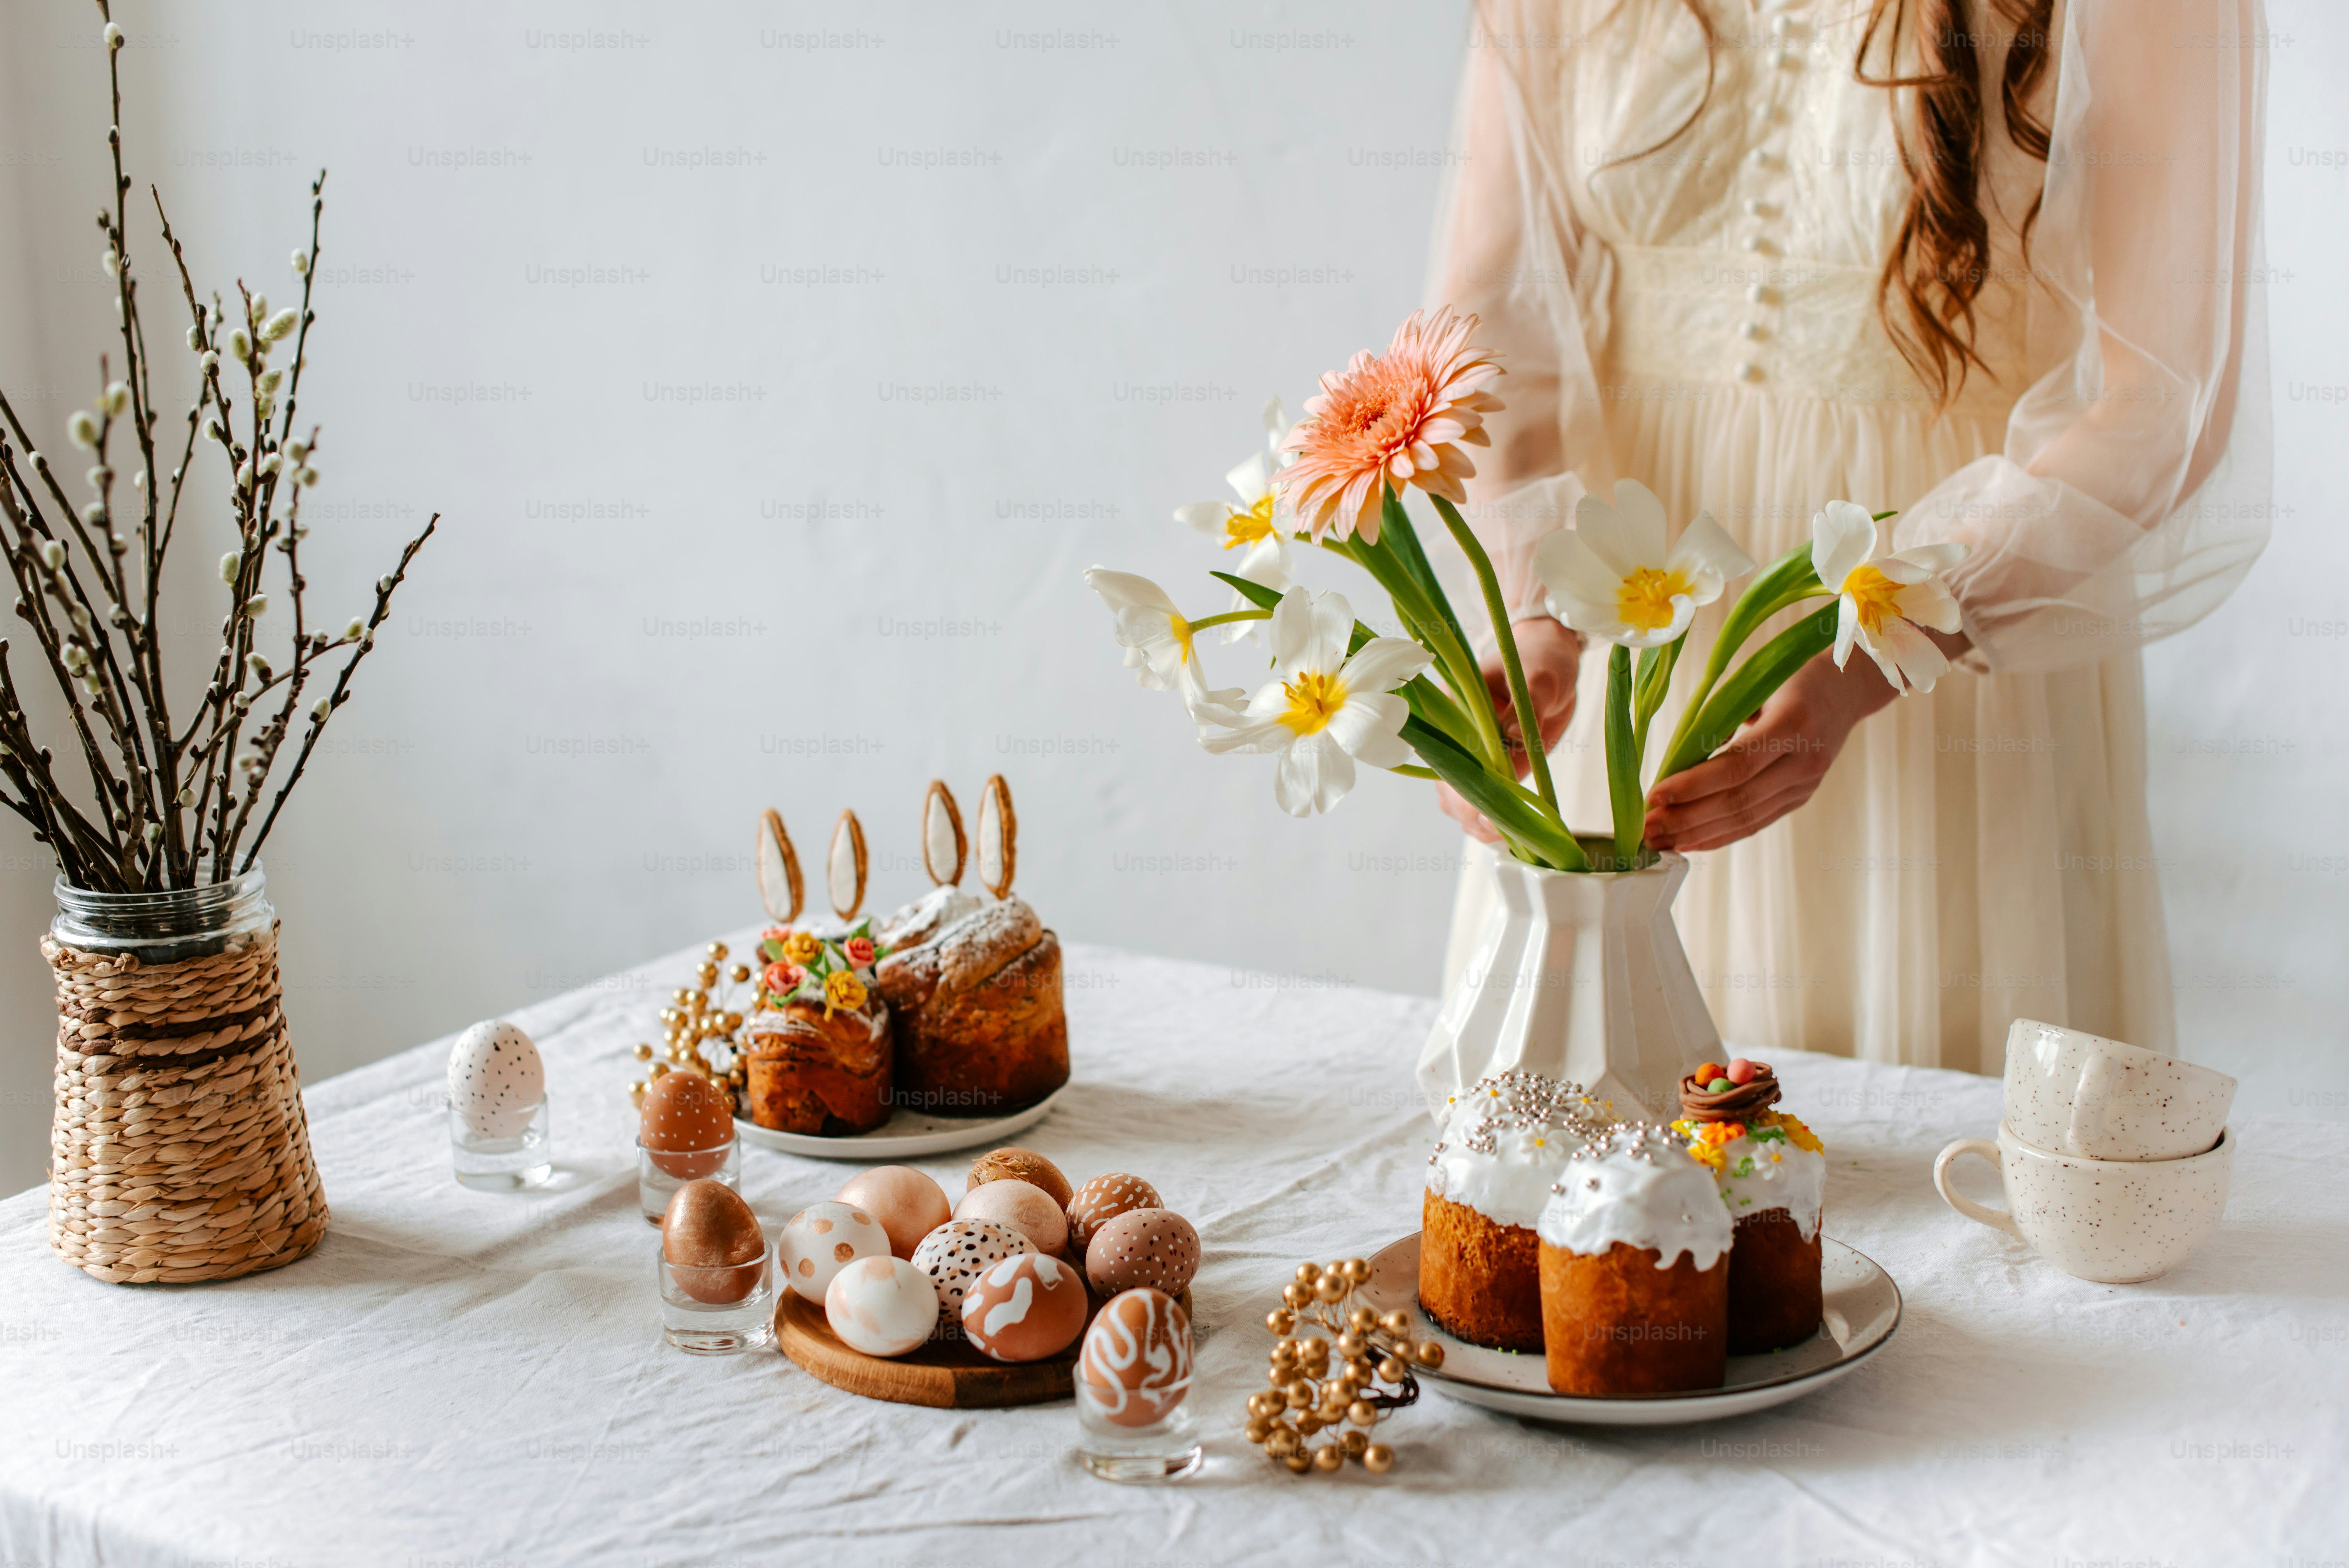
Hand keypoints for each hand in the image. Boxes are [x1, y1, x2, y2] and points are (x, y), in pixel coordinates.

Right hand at [1437, 616, 1581, 843]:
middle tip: (1504, 835)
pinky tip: (1511, 836)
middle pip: (1448, 791)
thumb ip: (1528, 702)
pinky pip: (1480, 804)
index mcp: (1454, 712)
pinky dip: (1492, 824)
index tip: (1490, 816)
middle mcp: (1454, 739)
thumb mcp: (1539, 675)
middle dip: (1472, 817)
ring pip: (1459, 805)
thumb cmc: (1540, 660)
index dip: (1465, 793)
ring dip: (1479, 827)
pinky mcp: (1489, 771)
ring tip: (1509, 839)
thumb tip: (1513, 735)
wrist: (1548, 663)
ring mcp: (1470, 758)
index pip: (1448, 760)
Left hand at [1640, 648, 1896, 851]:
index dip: (1692, 785)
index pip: (1736, 765)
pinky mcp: (1801, 798)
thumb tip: (1678, 762)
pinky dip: (1721, 835)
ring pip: (1746, 819)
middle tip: (1645, 828)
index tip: (1653, 795)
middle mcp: (1804, 761)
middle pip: (1738, 800)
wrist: (1847, 689)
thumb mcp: (1757, 686)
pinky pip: (1757, 823)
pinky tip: (1690, 842)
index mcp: (1793, 723)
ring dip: (1697, 833)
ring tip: (1658, 840)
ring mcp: (1805, 785)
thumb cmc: (1791, 679)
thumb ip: (1721, 721)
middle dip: (1686, 818)